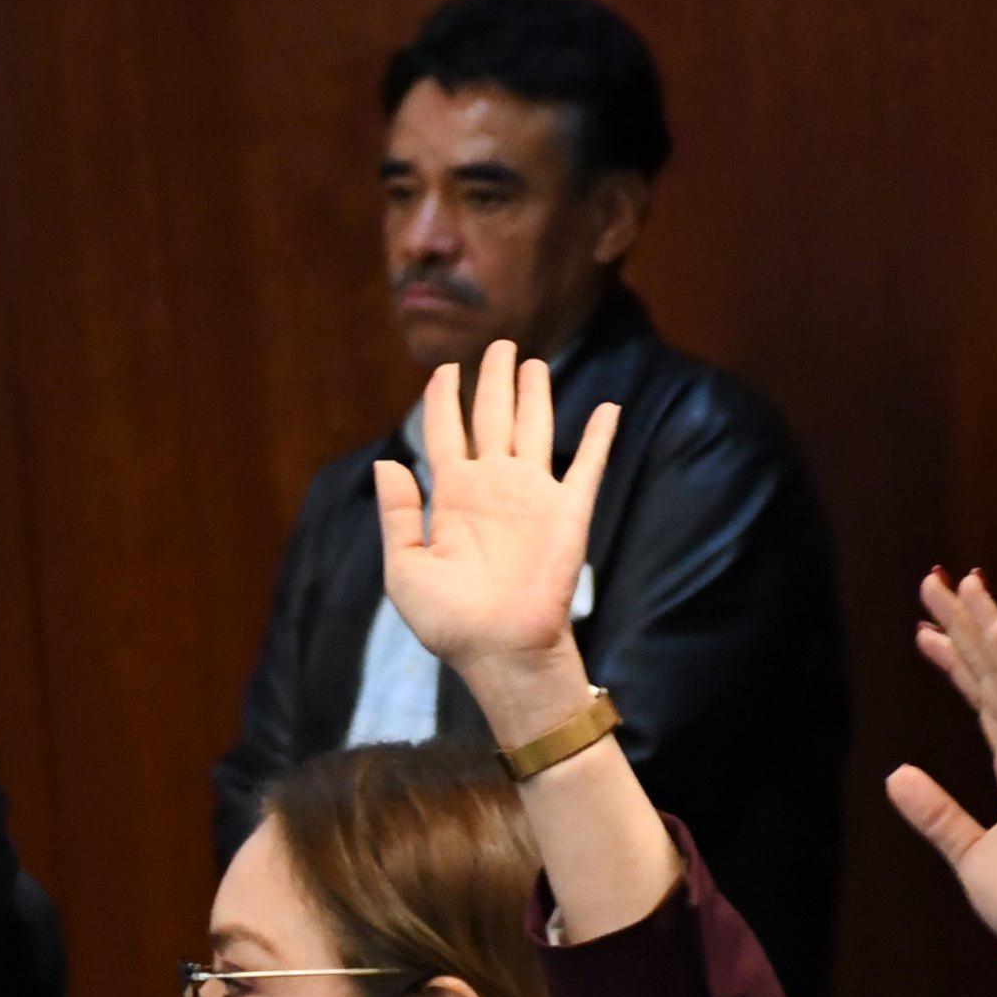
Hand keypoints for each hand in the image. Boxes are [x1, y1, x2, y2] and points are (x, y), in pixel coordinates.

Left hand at [376, 341, 617, 740]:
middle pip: (492, 418)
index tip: (442, 370)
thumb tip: (387, 462)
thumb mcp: (405, 570)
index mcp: (453, 499)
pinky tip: (608, 408)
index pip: (446, 434)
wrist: (500, 651)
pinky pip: (588, 464)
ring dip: (535, 394)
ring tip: (532, 361)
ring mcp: (532, 497)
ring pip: (534, 428)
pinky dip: (599, 435)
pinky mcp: (568, 512)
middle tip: (497, 344)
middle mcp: (493, 489)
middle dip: (493, 381)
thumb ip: (397, 515)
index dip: (442, 400)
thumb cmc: (449, 622)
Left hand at [886, 569, 996, 996]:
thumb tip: (896, 777)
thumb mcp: (965, 852)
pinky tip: (995, 629)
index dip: (955, 661)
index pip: (981, 699)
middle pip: (993, 673)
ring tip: (960, 582)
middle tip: (933, 579)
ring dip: (984, 627)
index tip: (923, 629)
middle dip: (965, 624)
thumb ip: (935, 814)